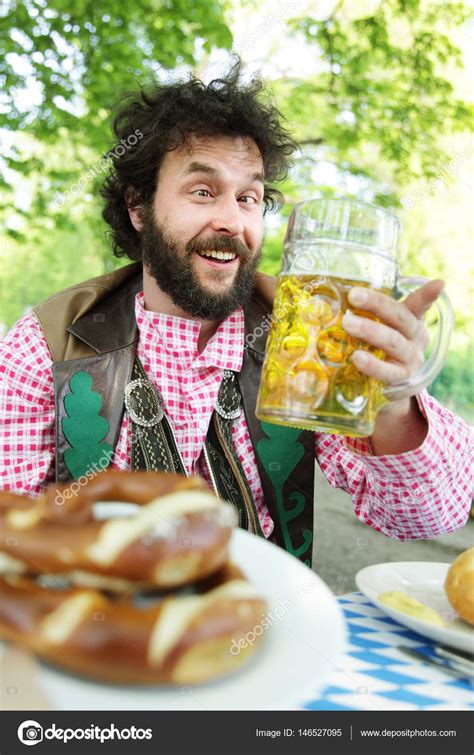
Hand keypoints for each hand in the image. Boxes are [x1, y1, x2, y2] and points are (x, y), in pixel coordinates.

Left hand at [341, 279, 444, 398]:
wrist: (390, 392)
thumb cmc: (381, 352)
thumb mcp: (382, 330)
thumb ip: (368, 315)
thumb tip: (338, 298)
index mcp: (412, 321)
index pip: (419, 305)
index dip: (427, 295)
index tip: (438, 284)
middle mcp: (416, 339)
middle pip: (401, 318)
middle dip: (377, 305)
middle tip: (353, 296)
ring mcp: (411, 360)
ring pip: (393, 342)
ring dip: (369, 330)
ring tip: (347, 323)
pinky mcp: (401, 380)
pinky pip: (387, 371)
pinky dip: (373, 364)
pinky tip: (357, 357)